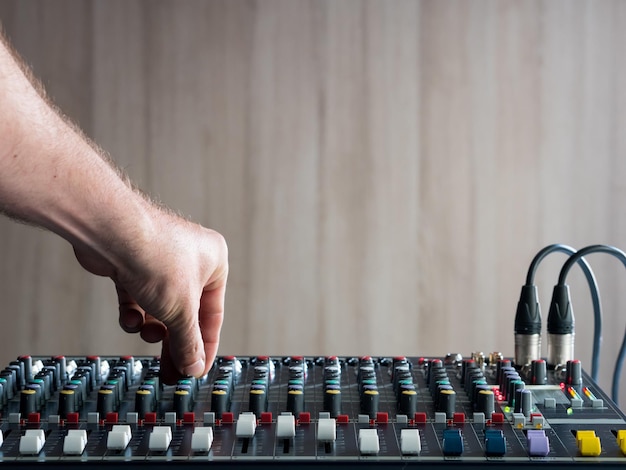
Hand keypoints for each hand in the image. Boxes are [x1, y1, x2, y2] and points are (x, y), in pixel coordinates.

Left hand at [72, 207, 227, 383]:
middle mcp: (190, 260)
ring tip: (149, 333)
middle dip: (176, 342)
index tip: (195, 370)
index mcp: (214, 263)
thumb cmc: (156, 259)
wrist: (111, 232)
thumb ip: (189, 343)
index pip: (214, 314)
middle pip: (186, 313)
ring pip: (160, 308)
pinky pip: (138, 299)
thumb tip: (194, 368)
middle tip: (171, 372)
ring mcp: (160, 262)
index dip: (205, 346)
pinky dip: (133, 313)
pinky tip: (130, 319)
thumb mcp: (181, 311)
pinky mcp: (133, 266)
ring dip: (153, 326)